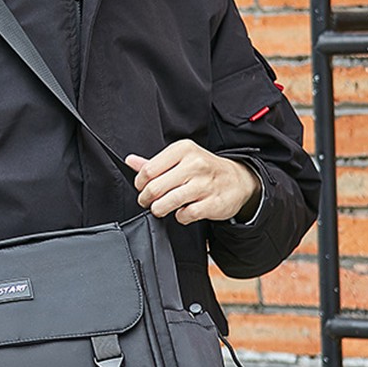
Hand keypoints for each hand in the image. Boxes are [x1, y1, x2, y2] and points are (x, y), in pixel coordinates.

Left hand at [126, 140, 261, 224]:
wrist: (237, 180)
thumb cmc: (204, 169)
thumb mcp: (180, 159)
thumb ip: (154, 162)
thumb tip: (130, 161)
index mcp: (184, 150)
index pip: (149, 170)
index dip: (140, 183)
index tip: (141, 188)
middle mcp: (195, 164)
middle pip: (155, 187)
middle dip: (146, 198)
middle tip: (147, 201)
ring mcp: (205, 184)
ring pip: (168, 202)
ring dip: (159, 209)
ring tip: (160, 208)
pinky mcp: (213, 203)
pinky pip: (186, 215)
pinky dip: (180, 216)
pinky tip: (182, 212)